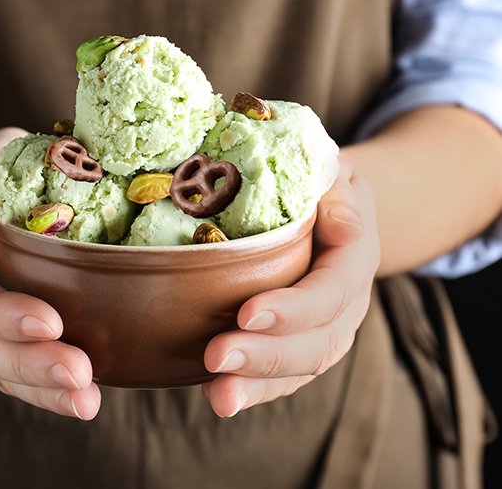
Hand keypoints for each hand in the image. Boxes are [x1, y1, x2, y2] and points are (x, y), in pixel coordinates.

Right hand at [0, 128, 100, 418]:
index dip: (2, 312)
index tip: (49, 322)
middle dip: (29, 364)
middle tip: (79, 375)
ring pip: (0, 367)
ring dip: (43, 388)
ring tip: (88, 401)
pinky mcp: (10, 330)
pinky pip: (21, 369)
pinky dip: (49, 389)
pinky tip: (87, 398)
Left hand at [201, 157, 379, 416]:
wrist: (330, 209)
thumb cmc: (322, 185)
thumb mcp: (337, 175)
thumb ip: (340, 194)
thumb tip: (345, 228)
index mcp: (354, 259)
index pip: (331, 291)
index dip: (294, 308)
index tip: (247, 313)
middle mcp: (346, 304)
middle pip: (316, 342)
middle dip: (266, 354)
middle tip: (216, 356)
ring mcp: (324, 329)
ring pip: (299, 369)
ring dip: (257, 384)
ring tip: (219, 396)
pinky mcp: (298, 341)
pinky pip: (281, 375)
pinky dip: (253, 389)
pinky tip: (219, 397)